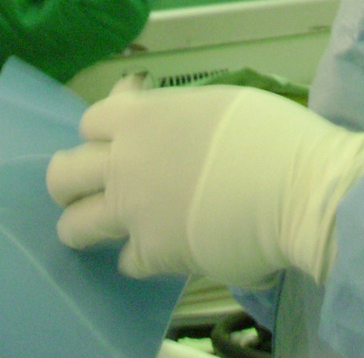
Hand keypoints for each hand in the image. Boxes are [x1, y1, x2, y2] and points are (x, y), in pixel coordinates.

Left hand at [46, 85, 363, 285]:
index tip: (122, 133)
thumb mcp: (218, 103)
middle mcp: (125, 162)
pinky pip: (125, 260)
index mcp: (144, 117)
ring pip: (73, 226)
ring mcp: (132, 210)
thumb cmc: (272, 134)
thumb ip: (177, 114)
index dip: (104, 129)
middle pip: (63, 174)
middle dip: (72, 180)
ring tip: (107, 225)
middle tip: (95, 185)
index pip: (91, 120)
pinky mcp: (152, 253)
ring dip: (87, 224)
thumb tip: (166, 123)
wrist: (300, 187)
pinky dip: (141, 254)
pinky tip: (164, 247)